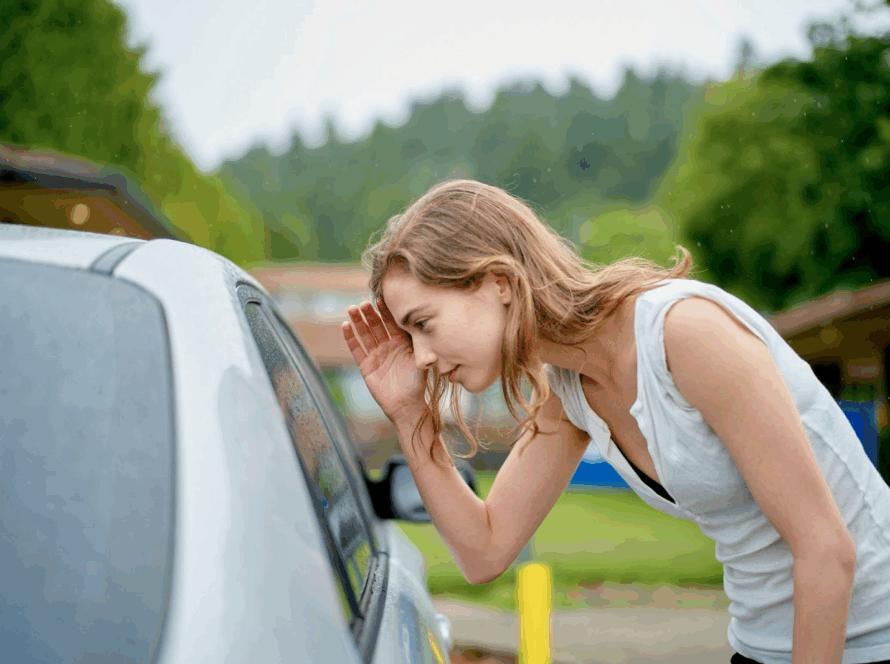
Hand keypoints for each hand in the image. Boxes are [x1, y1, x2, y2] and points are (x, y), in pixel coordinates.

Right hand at [341, 299, 427, 425]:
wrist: (407, 405)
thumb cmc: (416, 384)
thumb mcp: (422, 364)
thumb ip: (425, 350)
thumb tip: (433, 336)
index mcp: (401, 343)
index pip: (392, 323)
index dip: (386, 312)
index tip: (381, 299)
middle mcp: (387, 346)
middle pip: (376, 326)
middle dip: (370, 314)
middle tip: (363, 303)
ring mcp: (376, 355)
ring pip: (365, 334)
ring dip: (358, 322)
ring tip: (352, 309)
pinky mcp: (366, 366)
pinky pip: (356, 349)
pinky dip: (351, 338)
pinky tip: (345, 326)